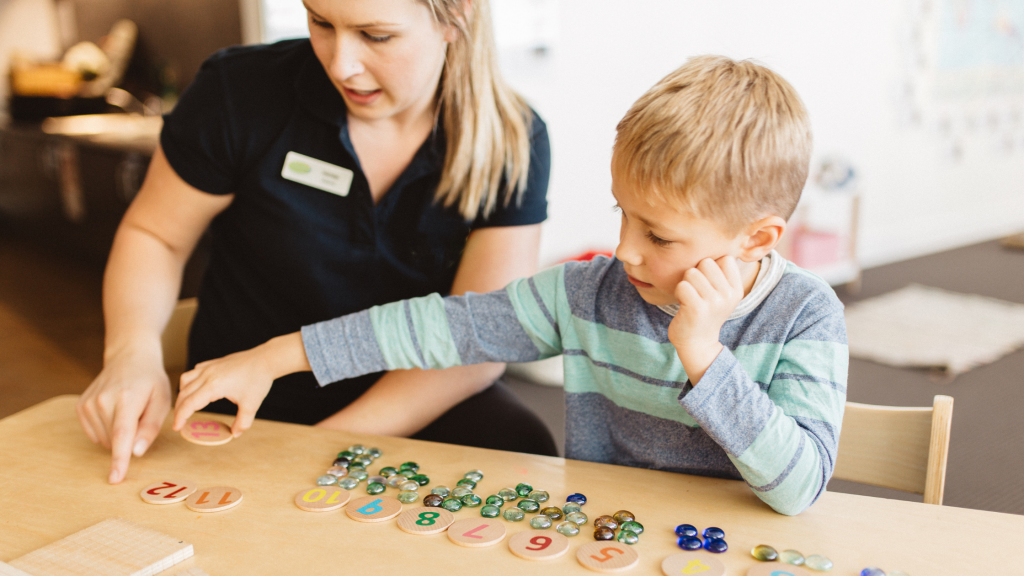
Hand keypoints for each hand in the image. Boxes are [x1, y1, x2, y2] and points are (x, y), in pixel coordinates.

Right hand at [77, 347, 171, 483]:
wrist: (129, 358)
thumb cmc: (151, 381)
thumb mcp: (161, 401)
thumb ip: (150, 428)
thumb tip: (135, 452)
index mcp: (127, 399)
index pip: (121, 436)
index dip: (119, 460)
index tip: (114, 479)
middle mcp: (103, 401)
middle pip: (114, 441)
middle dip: (129, 440)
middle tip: (140, 416)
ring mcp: (88, 403)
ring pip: (103, 440)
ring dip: (118, 436)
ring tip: (128, 411)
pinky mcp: (80, 407)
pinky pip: (95, 434)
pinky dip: (107, 431)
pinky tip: (115, 413)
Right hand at [173, 332, 310, 435]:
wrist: (266, 359)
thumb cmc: (258, 380)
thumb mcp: (251, 406)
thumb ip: (242, 423)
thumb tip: (235, 434)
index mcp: (214, 386)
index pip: (189, 404)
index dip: (180, 417)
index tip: (177, 428)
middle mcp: (207, 375)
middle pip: (184, 393)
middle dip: (179, 409)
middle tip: (180, 423)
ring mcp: (209, 367)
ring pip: (185, 380)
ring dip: (182, 394)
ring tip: (186, 407)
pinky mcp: (213, 363)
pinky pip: (194, 372)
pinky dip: (189, 382)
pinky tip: (196, 389)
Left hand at [668, 256, 744, 383]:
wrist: (697, 343)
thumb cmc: (704, 313)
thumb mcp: (721, 294)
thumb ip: (721, 273)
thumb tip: (717, 244)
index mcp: (736, 289)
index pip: (724, 258)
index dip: (710, 267)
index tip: (708, 284)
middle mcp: (728, 295)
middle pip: (706, 262)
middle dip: (696, 274)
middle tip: (696, 293)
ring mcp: (714, 302)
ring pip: (692, 272)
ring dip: (686, 284)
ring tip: (690, 299)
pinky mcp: (697, 308)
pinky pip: (682, 285)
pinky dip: (678, 292)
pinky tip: (683, 304)